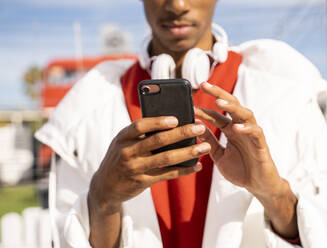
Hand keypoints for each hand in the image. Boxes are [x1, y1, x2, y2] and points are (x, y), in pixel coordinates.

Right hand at [88, 116, 209, 213]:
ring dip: (188, 152)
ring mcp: (135, 168)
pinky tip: (197, 166)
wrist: (105, 186)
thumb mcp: (123, 142)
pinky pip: (167, 174)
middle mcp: (128, 152)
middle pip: (158, 141)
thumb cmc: (120, 157)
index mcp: (123, 137)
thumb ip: (140, 134)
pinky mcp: (143, 181)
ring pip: (167, 158)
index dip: (158, 122)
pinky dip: (184, 170)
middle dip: (182, 133)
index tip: (176, 119)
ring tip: (205, 147)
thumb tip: (171, 123)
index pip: (140, 126)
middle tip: (200, 127)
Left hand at [195, 82, 282, 197]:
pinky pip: (256, 132)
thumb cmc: (240, 170)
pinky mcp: (261, 145)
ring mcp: (252, 135)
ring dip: (232, 106)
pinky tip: (236, 127)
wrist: (258, 186)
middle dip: (218, 94)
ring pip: (244, 114)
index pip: (216, 115)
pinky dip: (246, 129)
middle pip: (231, 105)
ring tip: (218, 101)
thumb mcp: (219, 156)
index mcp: (230, 130)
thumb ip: (210, 142)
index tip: (189, 104)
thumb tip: (196, 128)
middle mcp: (241, 128)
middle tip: (204, 85)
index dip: (203, 109)